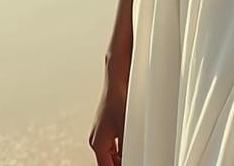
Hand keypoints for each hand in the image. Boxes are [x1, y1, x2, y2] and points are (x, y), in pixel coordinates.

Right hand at [89, 47, 130, 164]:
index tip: (132, 163)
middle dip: (120, 163)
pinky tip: (134, 143)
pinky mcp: (109, 123)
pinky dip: (123, 146)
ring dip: (122, 156)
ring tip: (136, 154)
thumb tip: (133, 158)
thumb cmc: (118, 98)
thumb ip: (127, 148)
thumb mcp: (126, 128)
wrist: (118, 77)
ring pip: (112, 153)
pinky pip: (115, 143)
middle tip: (135, 159)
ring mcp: (102, 131)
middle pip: (109, 162)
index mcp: (97, 144)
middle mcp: (97, 138)